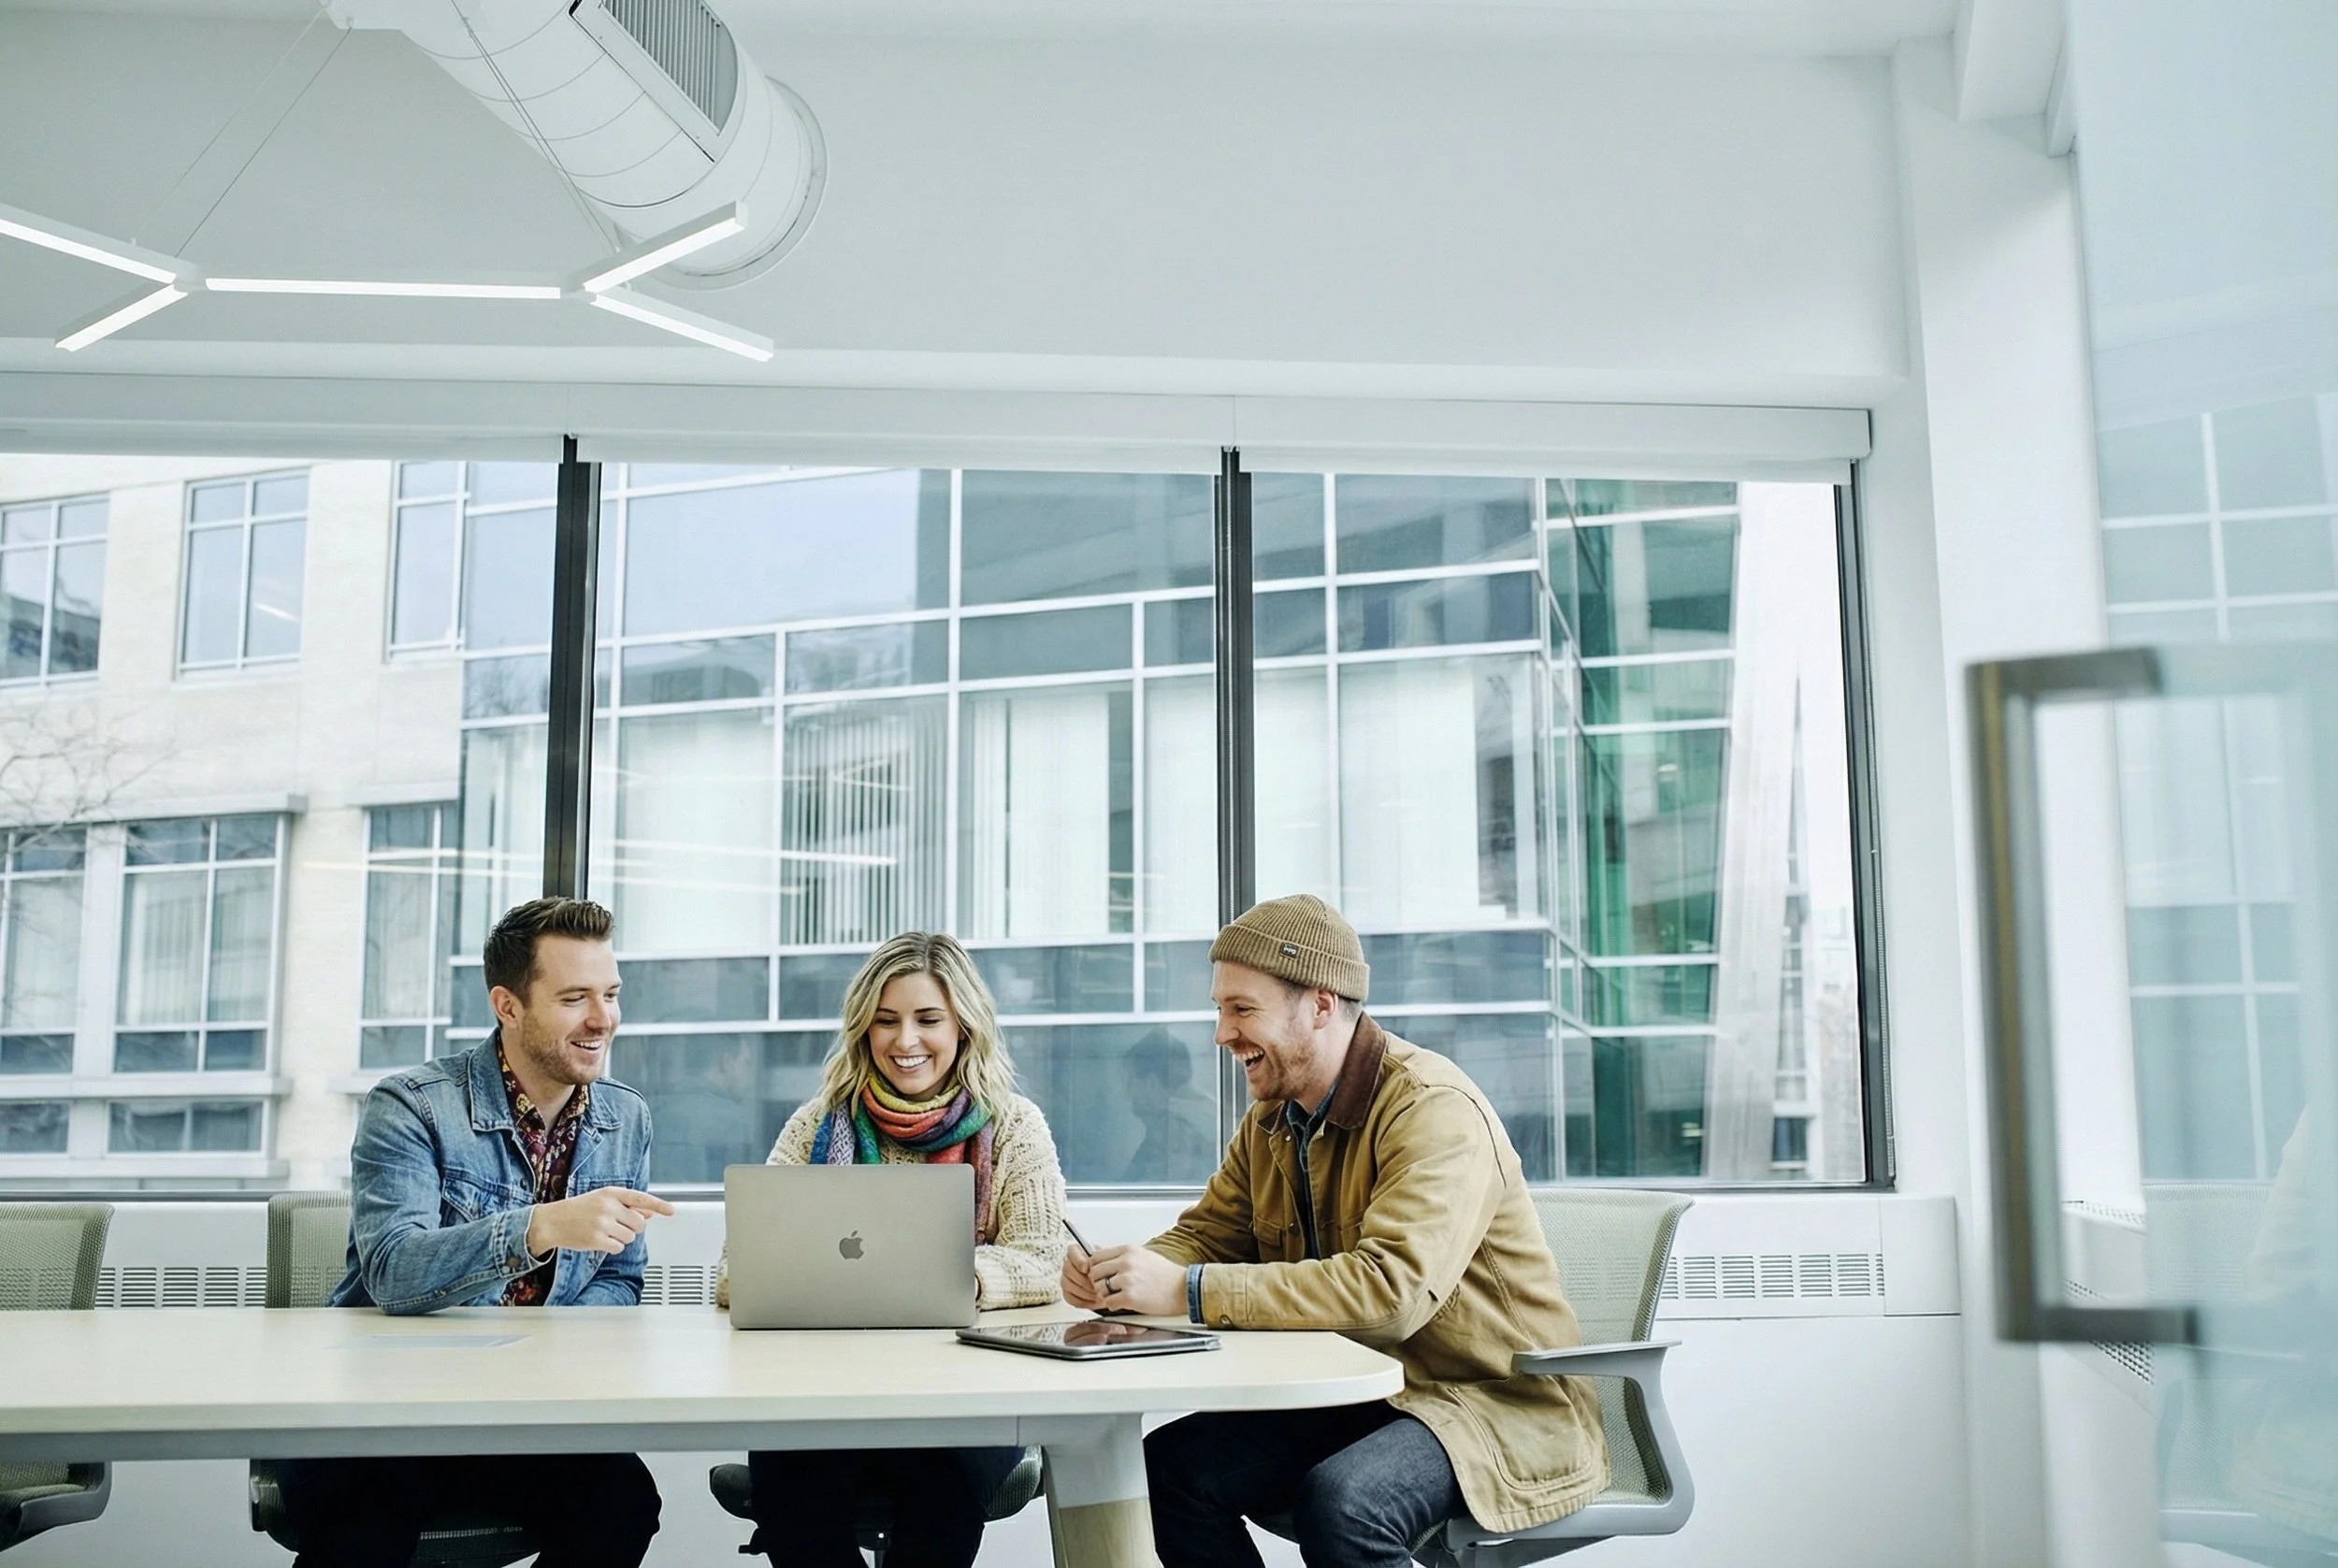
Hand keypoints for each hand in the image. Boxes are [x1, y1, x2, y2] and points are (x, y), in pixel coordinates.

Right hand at [525, 1188, 674, 1257]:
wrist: (552, 1222)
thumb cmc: (578, 1209)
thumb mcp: (602, 1200)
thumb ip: (627, 1205)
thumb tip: (651, 1212)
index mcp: (611, 1193)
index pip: (641, 1198)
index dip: (659, 1205)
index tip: (671, 1211)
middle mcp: (608, 1207)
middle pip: (639, 1223)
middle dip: (633, 1227)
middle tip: (618, 1225)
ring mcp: (602, 1223)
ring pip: (630, 1237)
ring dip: (622, 1238)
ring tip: (605, 1231)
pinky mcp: (597, 1239)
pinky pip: (619, 1247)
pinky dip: (614, 1247)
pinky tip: (601, 1240)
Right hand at [1061, 1241, 1103, 1310]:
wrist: (1109, 1283)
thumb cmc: (1108, 1270)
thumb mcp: (1108, 1262)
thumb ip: (1102, 1261)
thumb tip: (1100, 1265)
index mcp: (1078, 1252)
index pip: (1071, 1251)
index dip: (1077, 1260)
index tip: (1087, 1268)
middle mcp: (1069, 1265)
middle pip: (1068, 1269)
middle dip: (1084, 1280)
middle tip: (1097, 1286)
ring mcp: (1066, 1279)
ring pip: (1068, 1285)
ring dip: (1085, 1292)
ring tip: (1100, 1296)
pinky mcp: (1067, 1293)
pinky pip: (1071, 1298)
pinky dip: (1084, 1302)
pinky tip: (1096, 1302)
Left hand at [1079, 1244, 1187, 1317]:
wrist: (1184, 1288)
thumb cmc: (1167, 1275)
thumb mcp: (1144, 1256)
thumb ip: (1124, 1257)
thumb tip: (1105, 1260)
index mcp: (1128, 1251)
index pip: (1096, 1257)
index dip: (1095, 1268)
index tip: (1100, 1275)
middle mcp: (1126, 1263)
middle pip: (1094, 1272)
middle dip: (1098, 1282)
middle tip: (1107, 1288)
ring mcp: (1127, 1279)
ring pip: (1099, 1288)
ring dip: (1105, 1295)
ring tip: (1116, 1296)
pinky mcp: (1130, 1297)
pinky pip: (1108, 1303)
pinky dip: (1112, 1306)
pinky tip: (1122, 1304)